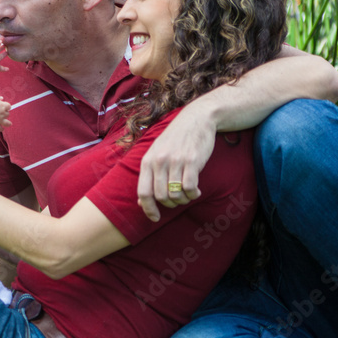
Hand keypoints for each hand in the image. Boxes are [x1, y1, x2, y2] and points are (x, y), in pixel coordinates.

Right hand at [0, 95, 10, 130]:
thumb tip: (2, 98)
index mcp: (2, 105)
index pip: (9, 106)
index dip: (6, 106)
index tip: (4, 106)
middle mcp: (2, 113)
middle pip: (7, 114)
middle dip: (5, 113)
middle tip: (0, 112)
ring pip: (7, 123)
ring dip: (8, 122)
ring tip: (9, 123)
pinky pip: (0, 129)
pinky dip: (1, 129)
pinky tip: (2, 128)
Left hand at [136, 105, 214, 221]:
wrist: (196, 119)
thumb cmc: (175, 140)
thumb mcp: (157, 154)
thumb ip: (149, 177)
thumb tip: (141, 203)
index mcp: (147, 161)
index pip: (143, 192)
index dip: (148, 209)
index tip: (155, 218)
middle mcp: (159, 161)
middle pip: (161, 197)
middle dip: (170, 204)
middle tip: (178, 200)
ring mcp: (175, 161)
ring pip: (175, 194)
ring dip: (183, 200)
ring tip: (188, 194)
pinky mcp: (192, 161)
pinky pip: (190, 188)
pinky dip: (193, 194)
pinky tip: (196, 191)